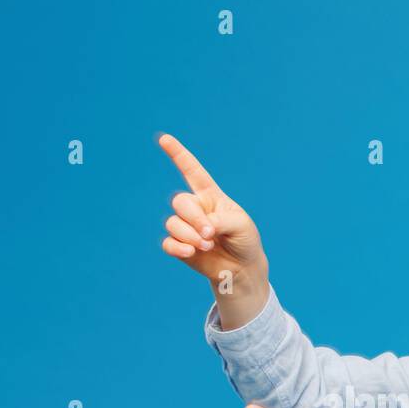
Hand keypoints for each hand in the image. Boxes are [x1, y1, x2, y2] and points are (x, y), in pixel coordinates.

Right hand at [158, 133, 266, 282]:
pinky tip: (190, 253)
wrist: (242, 269)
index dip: (178, 155)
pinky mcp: (180, 246)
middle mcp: (196, 208)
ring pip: (173, 223)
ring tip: (207, 245)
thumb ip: (220, 221)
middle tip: (209, 235)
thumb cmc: (245, 241)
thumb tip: (200, 229)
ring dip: (189, 236)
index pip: (193, 171)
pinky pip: (168, 242)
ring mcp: (186, 227)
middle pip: (180, 202)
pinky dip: (178, 247)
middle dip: (194, 219)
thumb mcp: (241, 225)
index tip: (164, 139)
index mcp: (211, 196)